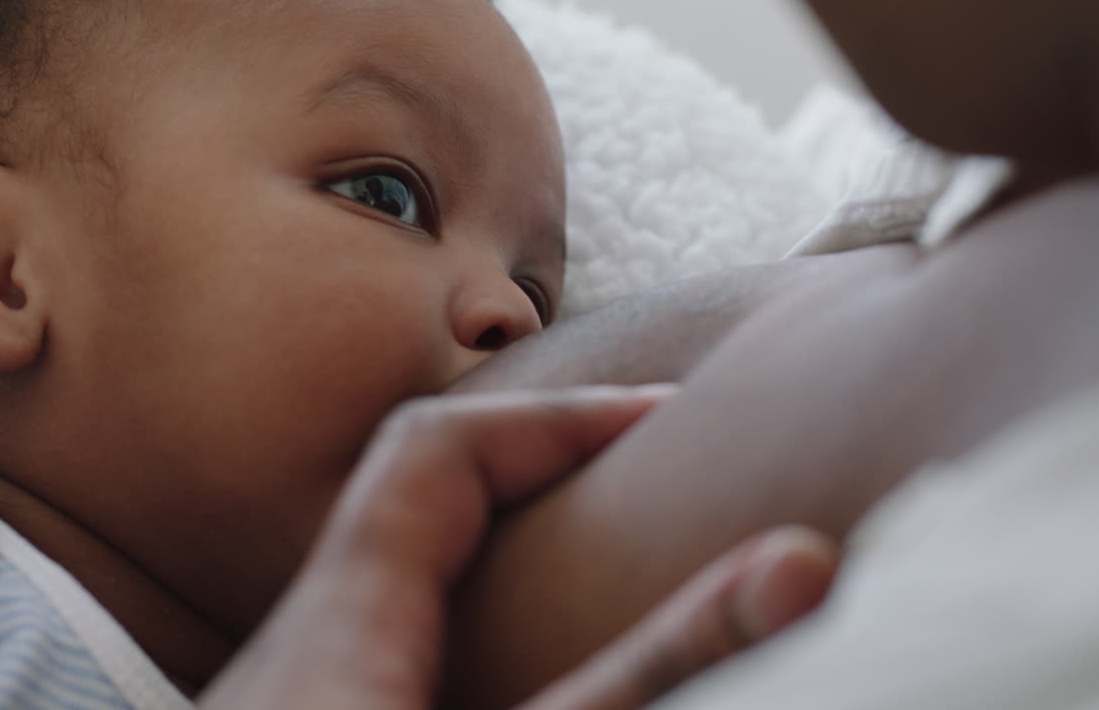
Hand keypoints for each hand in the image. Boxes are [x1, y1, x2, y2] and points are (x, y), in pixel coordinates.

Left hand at [197, 387, 835, 709]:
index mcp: (336, 628)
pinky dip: (477, 621)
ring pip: (400, 575)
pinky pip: (393, 638)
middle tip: (641, 475)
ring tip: (605, 559)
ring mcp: (297, 699)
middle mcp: (298, 649)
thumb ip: (656, 668)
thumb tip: (802, 566)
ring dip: (505, 549)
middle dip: (533, 468)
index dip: (554, 417)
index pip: (436, 450)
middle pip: (413, 499)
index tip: (660, 419)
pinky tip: (537, 670)